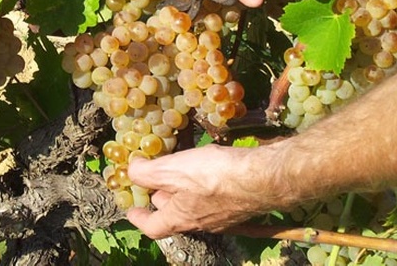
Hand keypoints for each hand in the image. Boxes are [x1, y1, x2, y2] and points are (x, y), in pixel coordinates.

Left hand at [126, 145, 281, 236]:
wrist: (265, 178)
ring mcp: (222, 215)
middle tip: (153, 181)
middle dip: (161, 199)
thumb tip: (132, 171)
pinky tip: (205, 169)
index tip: (131, 211)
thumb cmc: (217, 177)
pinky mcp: (238, 203)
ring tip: (177, 169)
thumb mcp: (173, 170)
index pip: (153, 227)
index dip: (139, 218)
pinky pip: (212, 197)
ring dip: (182, 190)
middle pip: (174, 215)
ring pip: (193, 205)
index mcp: (181, 219)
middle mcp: (201, 222)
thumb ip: (147, 173)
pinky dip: (201, 185)